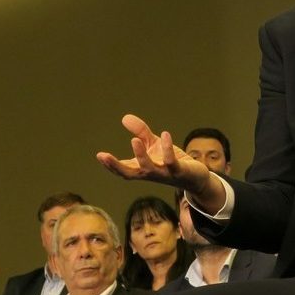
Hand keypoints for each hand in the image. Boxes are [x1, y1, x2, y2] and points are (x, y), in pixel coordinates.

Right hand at [96, 114, 222, 209]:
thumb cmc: (171, 161)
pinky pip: (171, 161)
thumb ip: (141, 132)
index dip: (110, 164)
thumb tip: (124, 117)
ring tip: (134, 139)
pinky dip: (167, 148)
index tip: (99, 155)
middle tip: (104, 156)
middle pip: (130, 174)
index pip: (123, 169)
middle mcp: (150, 173)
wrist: (195, 176)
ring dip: (141, 155)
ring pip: (149, 169)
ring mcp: (164, 173)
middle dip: (116, 166)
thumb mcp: (154, 145)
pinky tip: (165, 134)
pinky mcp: (179, 170)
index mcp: (142, 169)